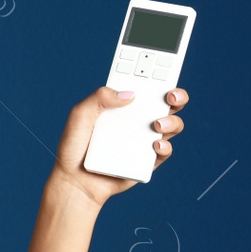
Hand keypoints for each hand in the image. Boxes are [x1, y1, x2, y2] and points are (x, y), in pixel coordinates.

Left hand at [48, 85, 188, 206]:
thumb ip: (99, 98)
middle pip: (166, 104)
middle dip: (176, 96)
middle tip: (171, 96)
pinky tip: (155, 144)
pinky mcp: (147, 160)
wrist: (75, 180)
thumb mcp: (80, 116)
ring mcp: (144, 139)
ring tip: (157, 124)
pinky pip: (164, 151)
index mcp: (122, 105)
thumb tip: (129, 93)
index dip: (157, 77)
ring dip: (172, 121)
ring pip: (171, 125)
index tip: (163, 71)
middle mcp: (137, 120)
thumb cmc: (74, 145)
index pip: (144, 86)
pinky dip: (165, 146)